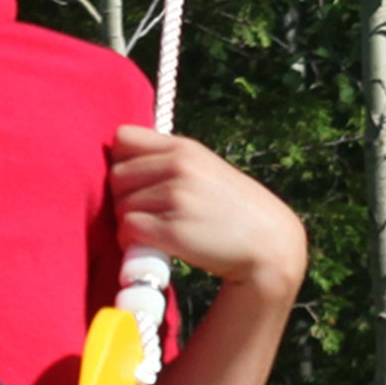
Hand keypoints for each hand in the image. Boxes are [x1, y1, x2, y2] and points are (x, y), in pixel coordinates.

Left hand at [109, 129, 307, 297]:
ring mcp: (176, 197)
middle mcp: (178, 166)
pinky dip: (131, 242)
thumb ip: (171, 162)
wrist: (270, 244)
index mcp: (185, 148)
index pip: (123, 138)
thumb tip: (122, 166)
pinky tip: (151, 246)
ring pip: (119, 206)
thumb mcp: (207, 171)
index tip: (136, 182)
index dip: (122, 162)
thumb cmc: (234, 210)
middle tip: (147, 214)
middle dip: (123, 197)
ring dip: (128, 223)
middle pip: (116, 176)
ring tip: (154, 231)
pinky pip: (128, 230)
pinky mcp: (172, 230)